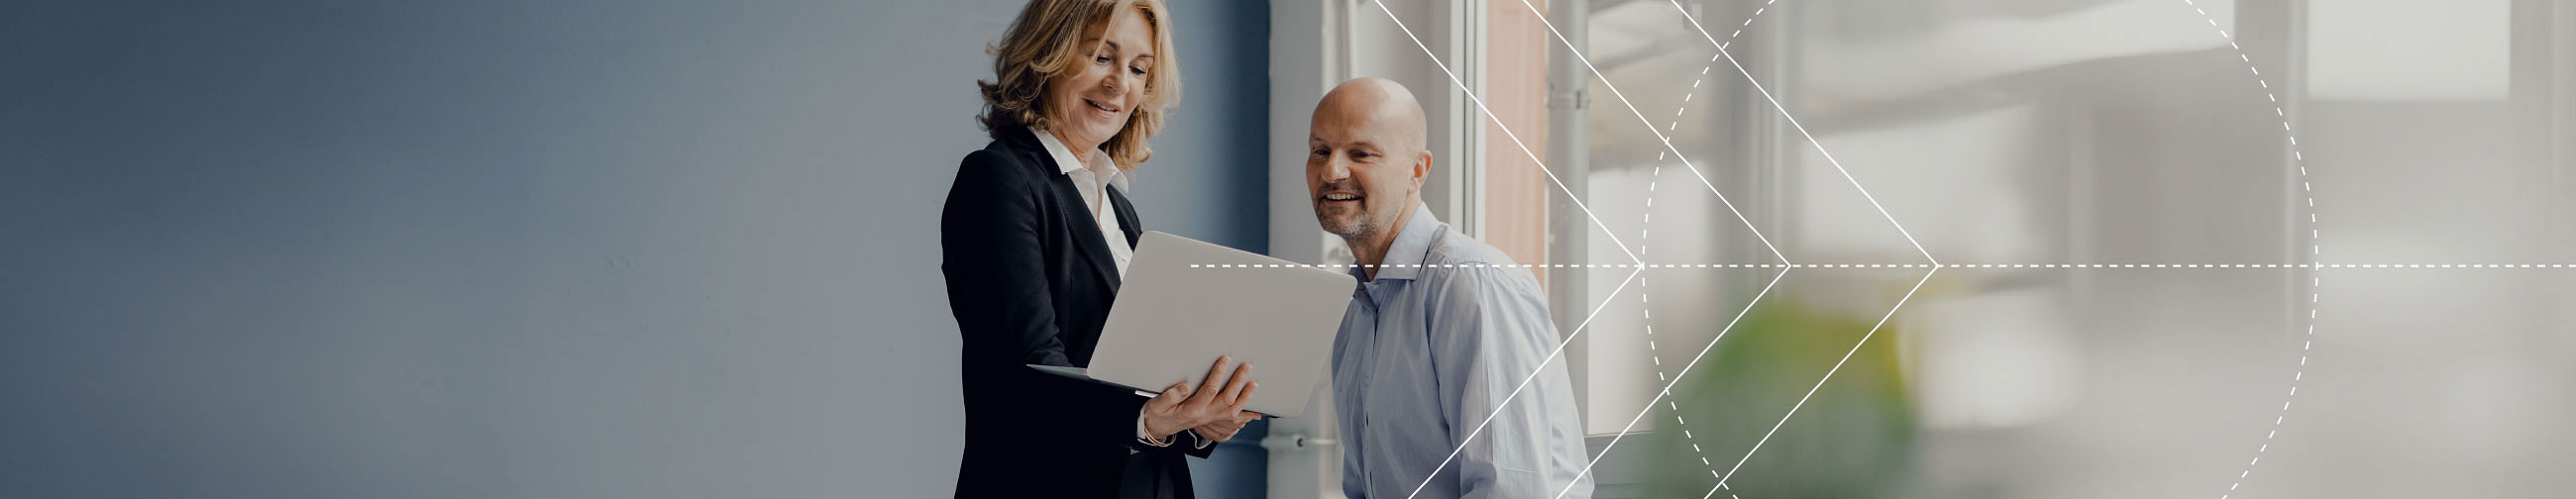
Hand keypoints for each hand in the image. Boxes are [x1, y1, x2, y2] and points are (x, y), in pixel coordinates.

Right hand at [1141, 356, 1256, 439]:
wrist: (1157, 429)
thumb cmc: (1157, 414)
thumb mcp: (1157, 405)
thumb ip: (1170, 396)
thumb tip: (1185, 387)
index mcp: (1192, 410)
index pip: (1209, 390)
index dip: (1219, 374)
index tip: (1225, 359)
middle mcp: (1204, 415)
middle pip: (1227, 400)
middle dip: (1238, 382)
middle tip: (1247, 367)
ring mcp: (1210, 419)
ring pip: (1233, 410)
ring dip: (1245, 397)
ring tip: (1254, 384)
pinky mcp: (1212, 420)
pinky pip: (1232, 419)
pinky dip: (1244, 414)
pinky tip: (1253, 409)